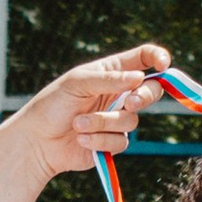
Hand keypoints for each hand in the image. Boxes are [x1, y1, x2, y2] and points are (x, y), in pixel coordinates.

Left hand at [19, 48, 169, 179]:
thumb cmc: (53, 104)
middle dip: (143, 97)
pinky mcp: (112, 143)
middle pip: (151, 92)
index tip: (163, 64)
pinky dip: (98, 140)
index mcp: (112, 72)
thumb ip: (109, 79)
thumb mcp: (77, 83)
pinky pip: (120, 142)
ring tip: (77, 124)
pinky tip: (80, 138)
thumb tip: (139, 78)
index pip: (143, 59)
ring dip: (102, 123)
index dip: (157, 58)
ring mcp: (117, 119)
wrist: (38, 140)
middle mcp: (119, 94)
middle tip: (129, 103)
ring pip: (131, 121)